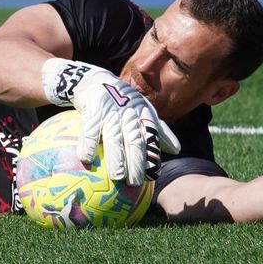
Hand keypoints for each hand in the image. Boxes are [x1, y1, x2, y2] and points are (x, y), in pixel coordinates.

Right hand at [42, 58, 178, 185]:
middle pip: (134, 140)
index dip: (152, 156)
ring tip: (117, 176)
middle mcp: (129, 112)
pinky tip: (86, 159)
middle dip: (136, 161)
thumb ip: (159, 130)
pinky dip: (87, 144)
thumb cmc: (123, 101)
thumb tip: (176, 150)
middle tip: (135, 182)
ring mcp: (111, 111)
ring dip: (116, 157)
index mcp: (143, 113)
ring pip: (114, 137)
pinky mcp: (92, 109)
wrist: (96, 81)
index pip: (151, 136)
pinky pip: (89, 129)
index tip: (152, 176)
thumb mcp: (143, 111)